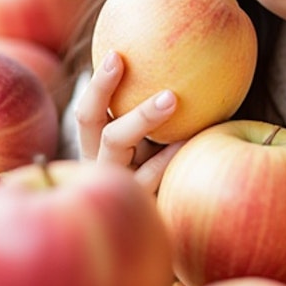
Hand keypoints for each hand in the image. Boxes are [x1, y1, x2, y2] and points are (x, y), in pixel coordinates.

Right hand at [74, 49, 183, 192]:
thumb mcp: (161, 149)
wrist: (170, 234)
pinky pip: (152, 173)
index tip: (116, 51)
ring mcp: (113, 184)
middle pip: (88, 120)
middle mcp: (99, 164)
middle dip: (101, 87)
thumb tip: (197, 69)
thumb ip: (168, 118)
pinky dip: (172, 152)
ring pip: (115, 143)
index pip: (90, 111)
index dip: (99, 83)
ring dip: (141, 116)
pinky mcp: (135, 203)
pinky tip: (195, 135)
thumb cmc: (169, 178)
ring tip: (170, 96)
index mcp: (99, 148)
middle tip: (121, 59)